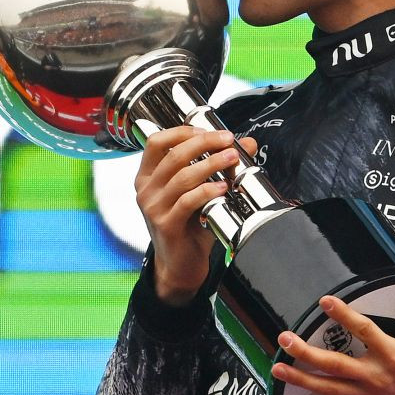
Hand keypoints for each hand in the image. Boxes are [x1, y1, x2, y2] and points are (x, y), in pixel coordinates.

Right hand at [134, 126, 256, 305]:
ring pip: (182, 176)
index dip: (183, 131)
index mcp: (148, 176)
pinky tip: (223, 188)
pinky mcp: (166, 225)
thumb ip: (220, 166)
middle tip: (228, 141)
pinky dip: (207, 191)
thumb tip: (247, 143)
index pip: (157, 141)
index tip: (209, 130)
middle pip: (173, 155)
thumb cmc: (189, 225)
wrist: (180, 265)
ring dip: (211, 164)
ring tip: (232, 159)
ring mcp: (153, 207)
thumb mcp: (201, 191)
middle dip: (205, 143)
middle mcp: (146, 189)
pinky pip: (187, 201)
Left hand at [270, 263, 394, 394]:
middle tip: (285, 339)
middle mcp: (377, 376)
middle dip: (307, 353)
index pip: (365, 331)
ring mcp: (368, 392)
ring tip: (277, 369)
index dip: (344, 316)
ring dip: (300, 380)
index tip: (325, 301)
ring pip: (329, 388)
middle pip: (336, 365)